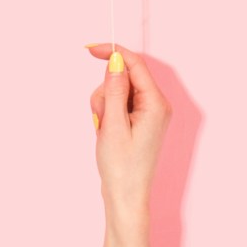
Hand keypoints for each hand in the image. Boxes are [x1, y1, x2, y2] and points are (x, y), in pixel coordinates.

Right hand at [87, 44, 172, 222]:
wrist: (125, 198)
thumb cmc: (121, 166)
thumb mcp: (113, 125)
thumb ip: (115, 90)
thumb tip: (116, 61)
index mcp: (155, 102)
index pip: (135, 65)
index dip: (114, 53)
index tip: (90, 48)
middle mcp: (156, 104)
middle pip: (124, 79)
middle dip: (105, 94)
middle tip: (101, 119)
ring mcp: (148, 113)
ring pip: (118, 92)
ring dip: (104, 107)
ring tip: (104, 132)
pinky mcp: (139, 121)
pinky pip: (118, 106)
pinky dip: (107, 116)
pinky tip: (106, 135)